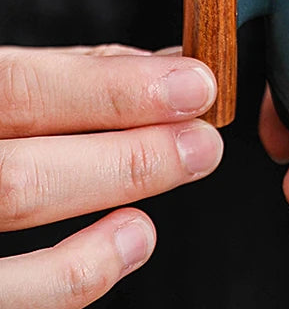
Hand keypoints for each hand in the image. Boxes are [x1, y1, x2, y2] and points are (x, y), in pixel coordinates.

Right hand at [0, 45, 222, 306]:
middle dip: (128, 151)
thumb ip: (61, 75)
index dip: (110, 89)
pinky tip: (134, 236)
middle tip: (204, 135)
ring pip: (11, 221)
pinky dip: (76, 276)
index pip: (17, 90)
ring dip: (114, 193)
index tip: (194, 82)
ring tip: (187, 164)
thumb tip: (161, 67)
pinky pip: (6, 304)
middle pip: (18, 175)